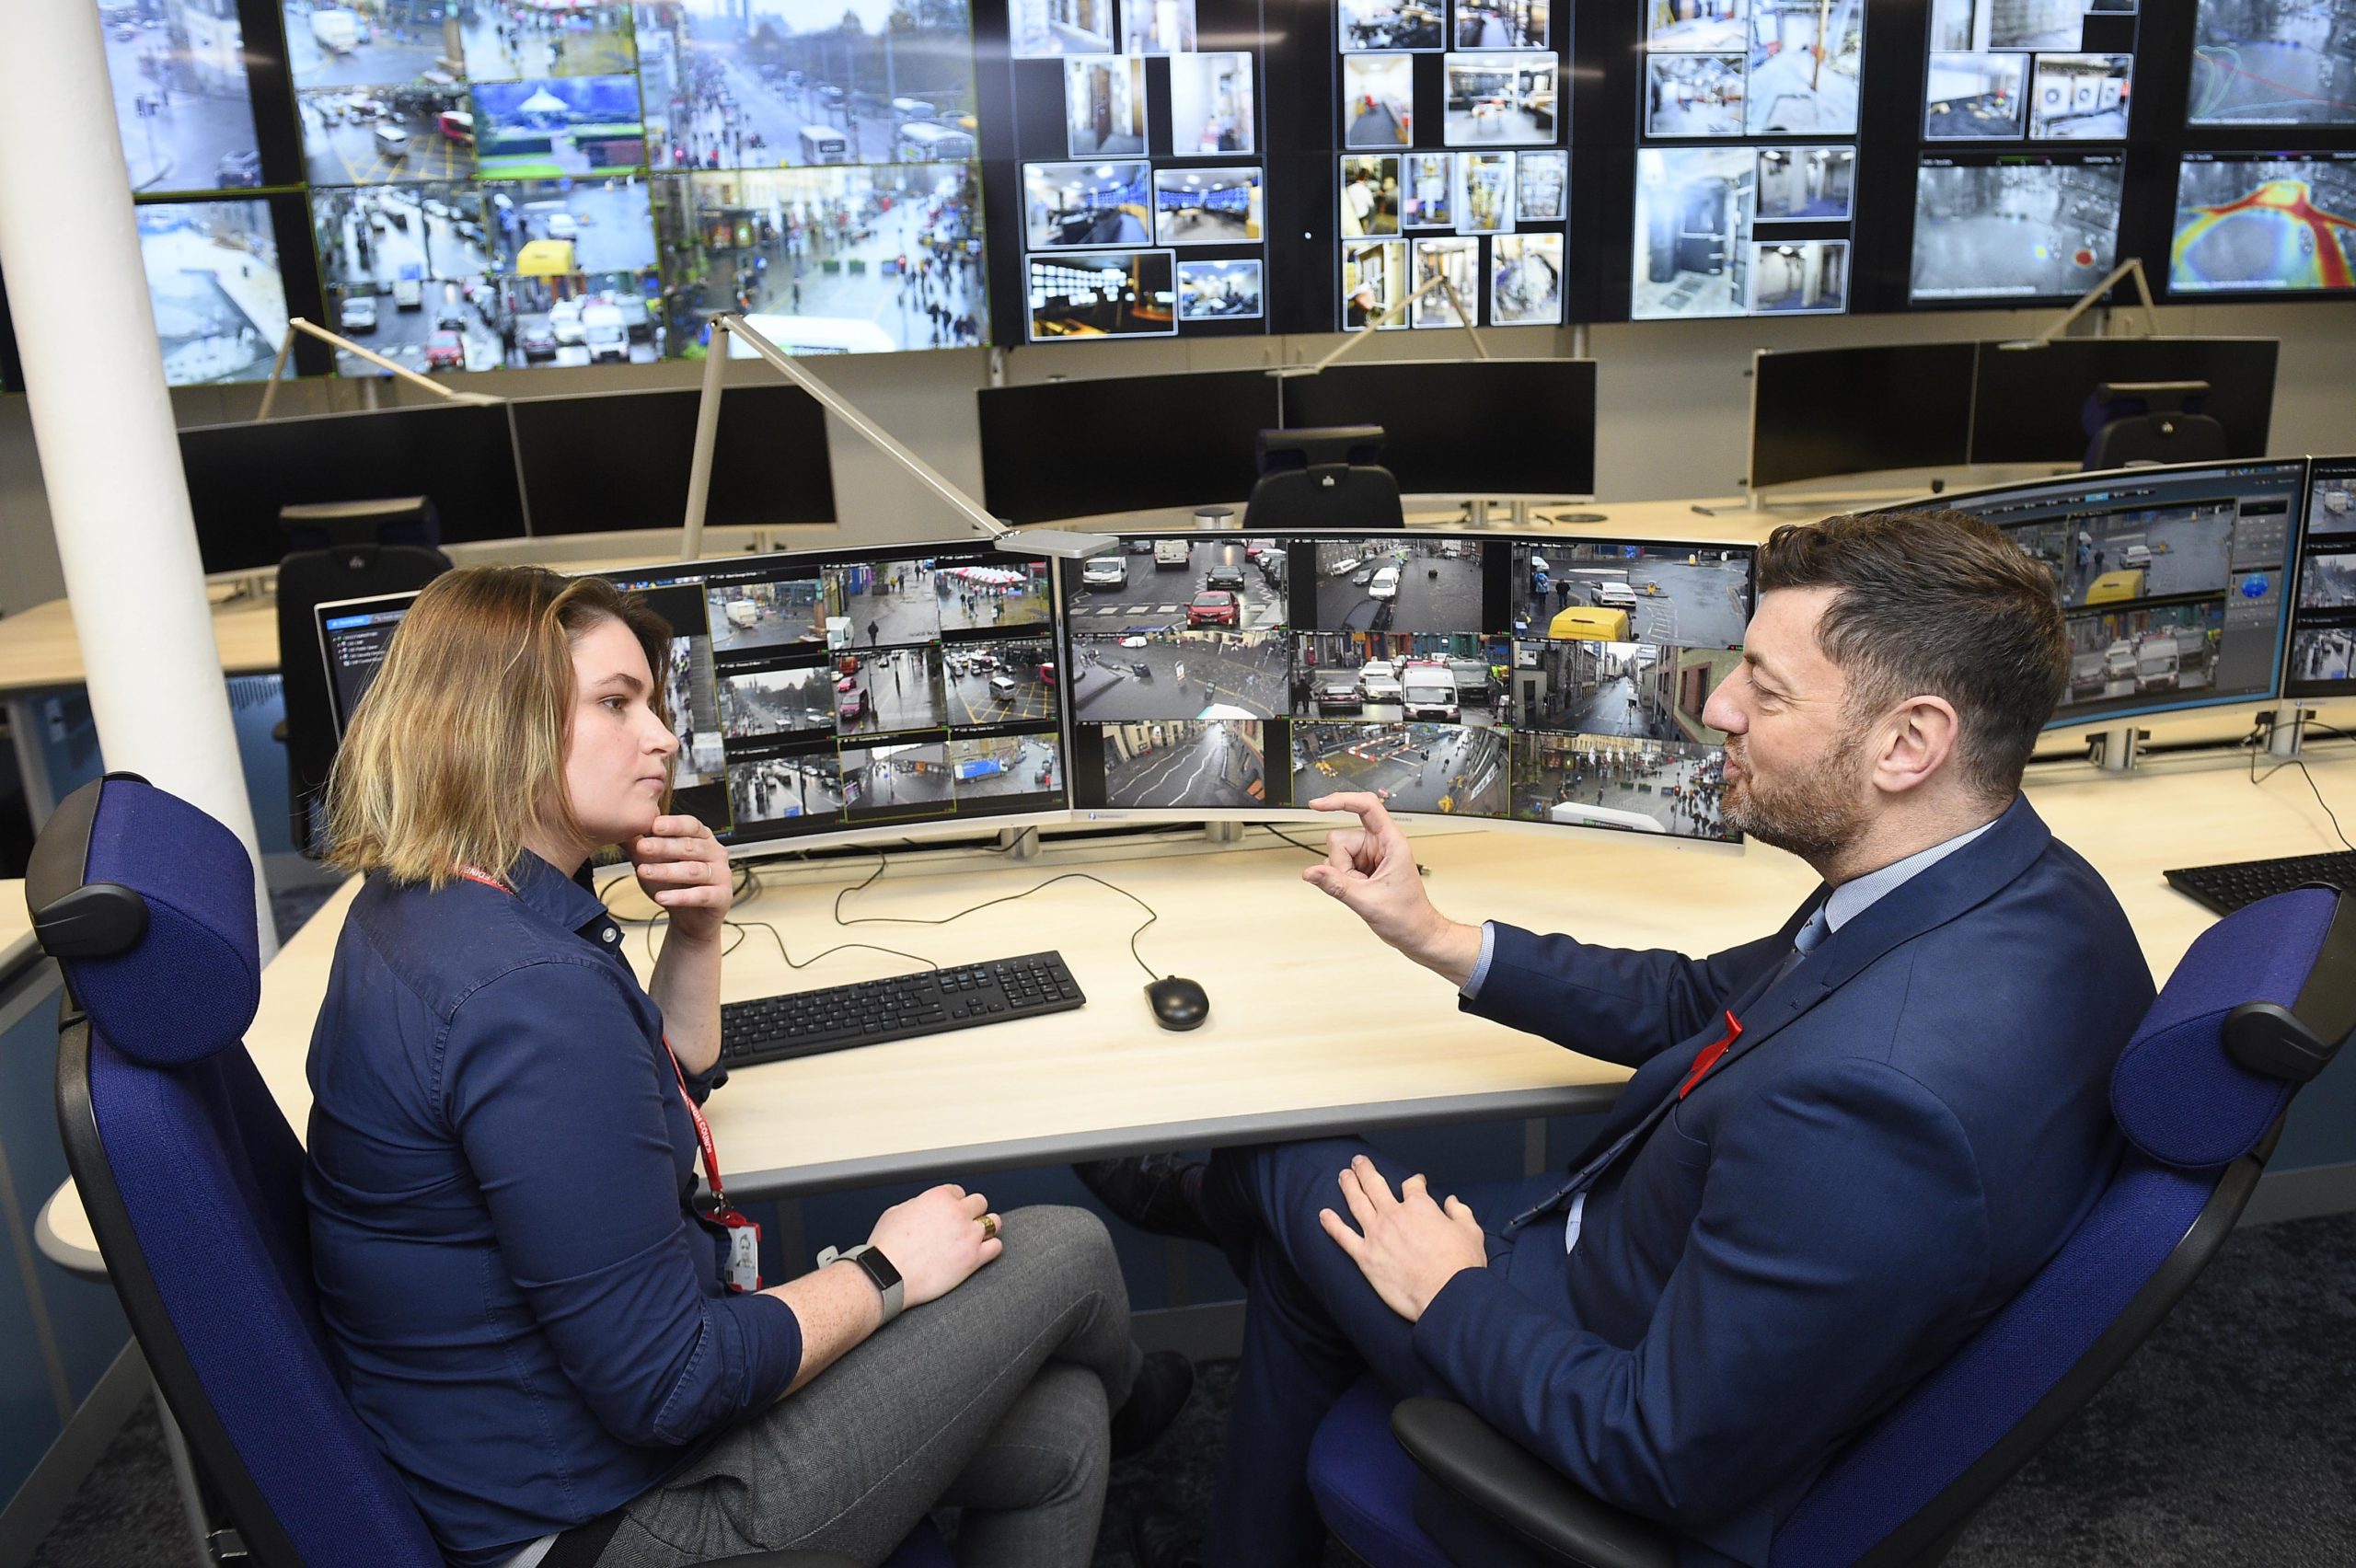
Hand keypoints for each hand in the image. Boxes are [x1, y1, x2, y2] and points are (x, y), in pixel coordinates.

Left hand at [630, 814, 731, 944]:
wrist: (690, 918)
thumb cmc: (675, 885)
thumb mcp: (655, 862)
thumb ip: (642, 847)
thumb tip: (621, 830)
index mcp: (703, 838)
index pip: (690, 825)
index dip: (673, 825)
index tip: (653, 826)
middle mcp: (715, 853)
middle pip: (690, 846)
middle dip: (664, 847)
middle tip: (642, 847)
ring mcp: (722, 874)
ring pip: (693, 870)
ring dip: (667, 871)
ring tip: (645, 872)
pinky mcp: (722, 897)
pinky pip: (701, 895)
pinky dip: (680, 896)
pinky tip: (662, 897)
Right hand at [867, 1184, 1001, 1308]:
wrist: (887, 1276)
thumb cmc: (886, 1248)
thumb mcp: (895, 1212)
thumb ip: (916, 1205)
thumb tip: (923, 1208)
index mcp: (939, 1197)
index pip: (958, 1192)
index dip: (954, 1203)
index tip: (951, 1213)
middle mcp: (957, 1212)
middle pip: (980, 1202)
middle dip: (972, 1212)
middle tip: (964, 1225)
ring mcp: (968, 1234)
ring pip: (994, 1222)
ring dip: (986, 1228)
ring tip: (976, 1237)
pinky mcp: (974, 1258)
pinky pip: (996, 1247)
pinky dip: (991, 1248)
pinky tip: (982, 1253)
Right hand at [1302, 794, 1476, 979]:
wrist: (1416, 934)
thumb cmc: (1408, 916)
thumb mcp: (1368, 901)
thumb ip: (1336, 885)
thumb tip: (1311, 872)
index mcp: (1391, 842)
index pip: (1366, 807)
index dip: (1340, 801)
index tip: (1318, 805)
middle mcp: (1381, 844)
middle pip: (1340, 838)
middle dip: (1340, 864)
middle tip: (1357, 884)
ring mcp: (1371, 855)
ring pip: (1337, 854)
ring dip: (1342, 874)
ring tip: (1362, 890)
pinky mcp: (1364, 867)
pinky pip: (1339, 866)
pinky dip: (1342, 879)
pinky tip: (1358, 890)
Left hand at [1319, 1156, 1486, 1323]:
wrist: (1447, 1295)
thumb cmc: (1460, 1266)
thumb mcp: (1470, 1232)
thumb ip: (1460, 1212)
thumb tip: (1453, 1202)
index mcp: (1419, 1206)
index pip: (1412, 1186)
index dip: (1414, 1181)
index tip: (1415, 1182)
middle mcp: (1393, 1215)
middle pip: (1375, 1185)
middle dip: (1366, 1171)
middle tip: (1358, 1162)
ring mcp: (1376, 1235)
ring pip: (1356, 1203)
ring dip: (1348, 1187)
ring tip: (1343, 1176)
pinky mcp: (1365, 1258)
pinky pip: (1342, 1237)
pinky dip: (1331, 1224)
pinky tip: (1324, 1215)